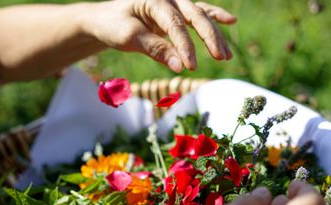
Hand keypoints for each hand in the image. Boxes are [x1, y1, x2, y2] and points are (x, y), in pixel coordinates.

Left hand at [83, 0, 235, 72]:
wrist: (105, 19)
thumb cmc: (113, 25)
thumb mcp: (129, 37)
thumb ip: (155, 50)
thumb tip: (179, 68)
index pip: (174, 24)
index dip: (185, 45)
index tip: (191, 66)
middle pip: (195, 16)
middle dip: (210, 38)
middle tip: (221, 57)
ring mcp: (173, 4)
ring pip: (200, 16)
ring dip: (215, 35)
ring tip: (226, 55)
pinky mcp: (175, 13)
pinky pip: (198, 13)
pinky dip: (214, 17)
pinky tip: (231, 21)